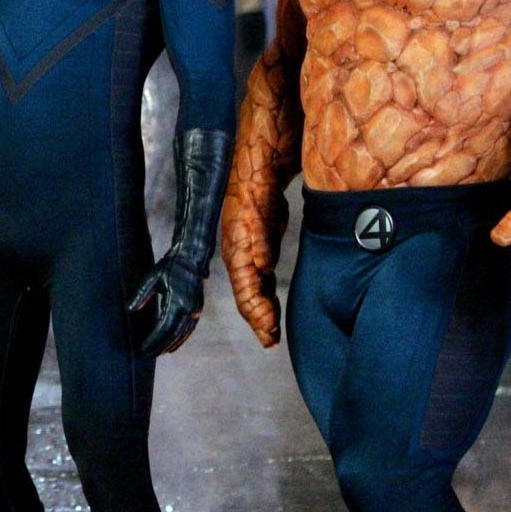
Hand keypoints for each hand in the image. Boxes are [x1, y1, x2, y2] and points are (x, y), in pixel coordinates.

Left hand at [129, 254, 204, 354]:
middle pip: (173, 334)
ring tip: (158, 353)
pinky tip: (172, 346)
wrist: (191, 258)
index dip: (153, 340)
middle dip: (160, 346)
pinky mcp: (198, 309)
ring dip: (170, 345)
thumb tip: (130, 310)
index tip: (142, 348)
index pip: (163, 327)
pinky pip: (189, 329)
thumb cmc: (170, 267)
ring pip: (182, 334)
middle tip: (147, 355)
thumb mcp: (152, 277)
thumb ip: (141, 294)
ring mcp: (195, 310)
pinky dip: (180, 339)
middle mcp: (188, 308)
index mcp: (176, 301)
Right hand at [220, 184, 280, 346]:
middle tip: (271, 342)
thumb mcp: (258, 217)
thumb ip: (261, 244)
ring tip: (272, 331)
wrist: (257, 170)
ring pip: (254, 291)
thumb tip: (263, 268)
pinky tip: (273, 305)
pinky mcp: (259, 249)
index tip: (271, 335)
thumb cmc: (255, 192)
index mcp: (237, 255)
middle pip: (247, 298)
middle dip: (259, 321)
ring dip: (263, 312)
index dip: (258, 316)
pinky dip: (266, 296)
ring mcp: (249, 254)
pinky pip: (260, 280)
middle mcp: (240, 259)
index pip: (246, 295)